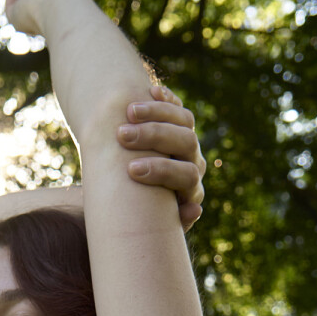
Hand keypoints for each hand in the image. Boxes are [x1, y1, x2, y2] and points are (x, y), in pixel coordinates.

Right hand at [117, 85, 206, 229]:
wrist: (129, 194)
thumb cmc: (131, 215)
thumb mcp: (140, 223)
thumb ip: (157, 224)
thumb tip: (194, 211)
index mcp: (188, 192)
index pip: (186, 176)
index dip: (162, 171)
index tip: (131, 171)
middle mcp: (192, 165)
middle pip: (187, 143)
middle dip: (154, 137)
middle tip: (122, 136)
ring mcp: (187, 143)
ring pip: (184, 121)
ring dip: (156, 114)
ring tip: (128, 112)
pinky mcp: (178, 125)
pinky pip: (178, 107)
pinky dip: (166, 99)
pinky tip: (151, 91)